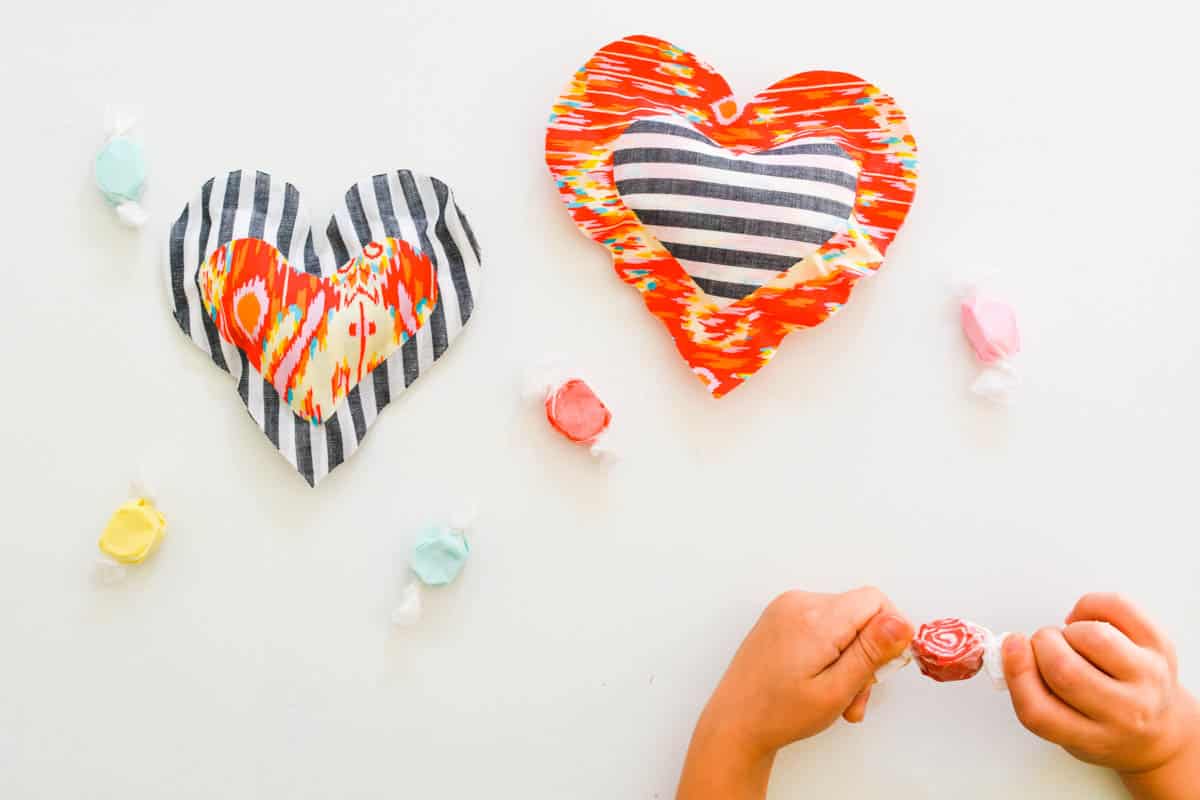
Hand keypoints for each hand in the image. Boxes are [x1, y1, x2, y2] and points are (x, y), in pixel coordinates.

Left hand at [676, 588, 913, 799]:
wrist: (735, 723)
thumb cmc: (778, 713)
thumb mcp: (836, 690)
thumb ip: (871, 652)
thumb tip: (900, 621)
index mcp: (814, 619)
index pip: (875, 601)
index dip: (889, 633)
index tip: (883, 667)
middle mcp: (799, 603)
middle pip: (860, 613)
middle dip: (868, 654)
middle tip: (857, 693)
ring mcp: (787, 608)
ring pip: (844, 622)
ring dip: (850, 658)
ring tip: (838, 696)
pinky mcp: (782, 617)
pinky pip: (823, 624)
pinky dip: (831, 651)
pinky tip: (823, 681)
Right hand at [1004, 593, 1199, 798]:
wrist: (1161, 730)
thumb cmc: (1104, 725)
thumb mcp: (1067, 730)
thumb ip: (1034, 694)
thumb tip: (1010, 648)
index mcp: (1093, 739)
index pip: (1040, 712)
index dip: (1017, 674)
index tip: (1010, 648)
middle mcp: (1126, 712)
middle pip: (1064, 669)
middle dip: (1041, 645)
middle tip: (1044, 647)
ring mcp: (1149, 678)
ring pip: (1093, 637)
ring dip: (1069, 631)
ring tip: (1072, 641)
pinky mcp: (1160, 646)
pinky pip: (1117, 606)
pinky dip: (1091, 605)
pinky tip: (1088, 620)